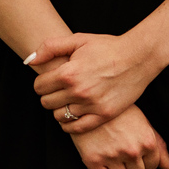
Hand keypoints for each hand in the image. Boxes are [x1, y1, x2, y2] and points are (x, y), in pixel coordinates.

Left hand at [27, 31, 163, 132]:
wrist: (138, 57)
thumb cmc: (107, 47)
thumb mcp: (78, 39)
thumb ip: (50, 47)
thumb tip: (29, 60)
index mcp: (69, 72)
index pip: (39, 87)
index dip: (41, 83)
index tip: (48, 81)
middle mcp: (78, 91)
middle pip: (46, 103)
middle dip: (48, 96)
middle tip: (57, 91)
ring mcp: (91, 105)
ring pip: (59, 117)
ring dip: (59, 110)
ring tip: (66, 102)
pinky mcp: (104, 115)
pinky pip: (77, 128)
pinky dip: (69, 125)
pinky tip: (71, 117)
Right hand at [71, 106, 168, 168]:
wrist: (88, 102)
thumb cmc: (119, 112)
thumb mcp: (143, 122)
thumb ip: (159, 146)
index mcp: (147, 141)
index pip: (152, 167)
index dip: (143, 161)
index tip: (134, 153)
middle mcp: (132, 151)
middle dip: (131, 168)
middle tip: (121, 154)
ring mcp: (112, 156)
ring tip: (110, 156)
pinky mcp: (93, 160)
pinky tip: (100, 163)